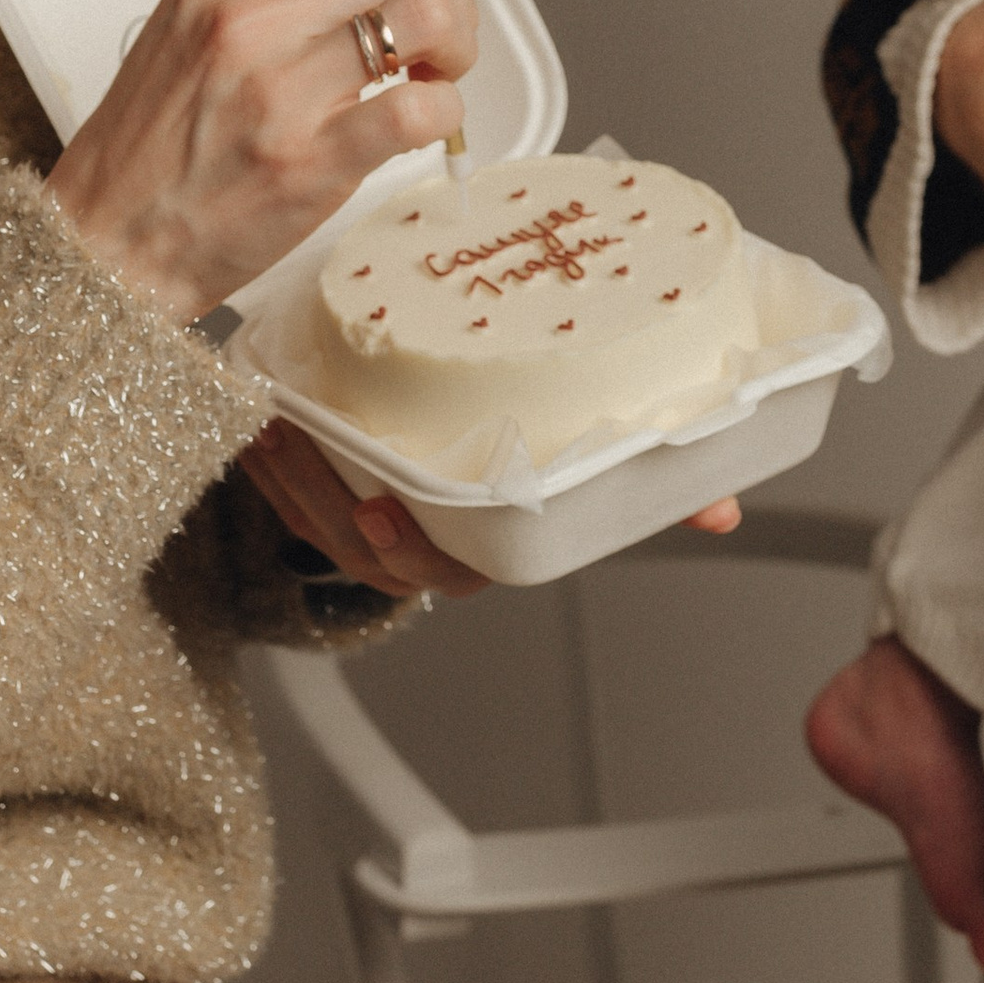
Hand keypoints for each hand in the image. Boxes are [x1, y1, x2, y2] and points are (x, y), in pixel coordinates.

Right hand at [47, 0, 482, 321]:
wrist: (103, 244)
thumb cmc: (151, 150)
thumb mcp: (194, 32)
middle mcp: (249, 16)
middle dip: (452, 3)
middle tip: (443, 46)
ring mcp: (278, 87)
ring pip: (428, 19)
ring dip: (457, 49)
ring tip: (434, 81)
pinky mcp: (308, 159)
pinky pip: (422, 109)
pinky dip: (447, 113)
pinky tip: (423, 126)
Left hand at [238, 421, 741, 603]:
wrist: (441, 419)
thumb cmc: (517, 450)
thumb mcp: (587, 455)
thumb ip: (650, 479)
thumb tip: (723, 511)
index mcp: (481, 541)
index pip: (453, 564)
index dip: (417, 544)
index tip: (391, 506)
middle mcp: (425, 542)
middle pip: (375, 552)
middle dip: (340, 504)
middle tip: (314, 442)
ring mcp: (369, 524)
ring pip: (323, 526)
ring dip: (295, 477)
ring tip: (279, 421)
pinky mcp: (323, 496)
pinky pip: (288, 500)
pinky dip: (269, 464)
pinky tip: (259, 418)